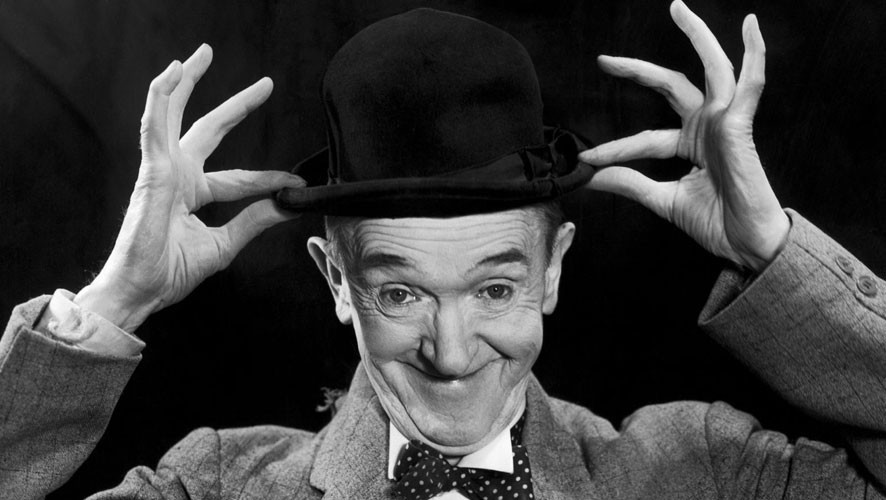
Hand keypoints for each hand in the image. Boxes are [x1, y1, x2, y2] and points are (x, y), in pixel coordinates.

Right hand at [74, 44, 304, 331]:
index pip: (241, 178)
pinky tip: (172, 71)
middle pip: (210, 129)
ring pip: (175, 114)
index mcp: (195, 193)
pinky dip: (161, 97)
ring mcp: (162, 170)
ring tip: (203, 54)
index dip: (269, 179)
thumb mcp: (226, 244)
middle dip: (237, 106)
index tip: (298, 183)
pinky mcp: (151, 171)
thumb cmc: (171, 272)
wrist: (142, 291)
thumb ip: (255, 220)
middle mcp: (179, 175)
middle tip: (267, 84)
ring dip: (188, 82)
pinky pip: (154, 126)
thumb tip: (290, 203)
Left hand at [580, 0, 789, 271]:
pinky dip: (754, 55)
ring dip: (697, 36)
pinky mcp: (741, 125)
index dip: (614, 148)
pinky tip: (750, 27)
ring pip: (711, 69)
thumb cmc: (716, 223)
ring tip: (678, 8)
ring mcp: (725, 123)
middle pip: (670, 86)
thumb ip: (630, 183)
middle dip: (636, 71)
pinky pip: (750, 85)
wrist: (746, 245)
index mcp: (689, 144)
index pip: (643, 138)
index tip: (585, 160)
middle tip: (603, 60)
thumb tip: (592, 175)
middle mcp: (706, 127)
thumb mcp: (662, 200)